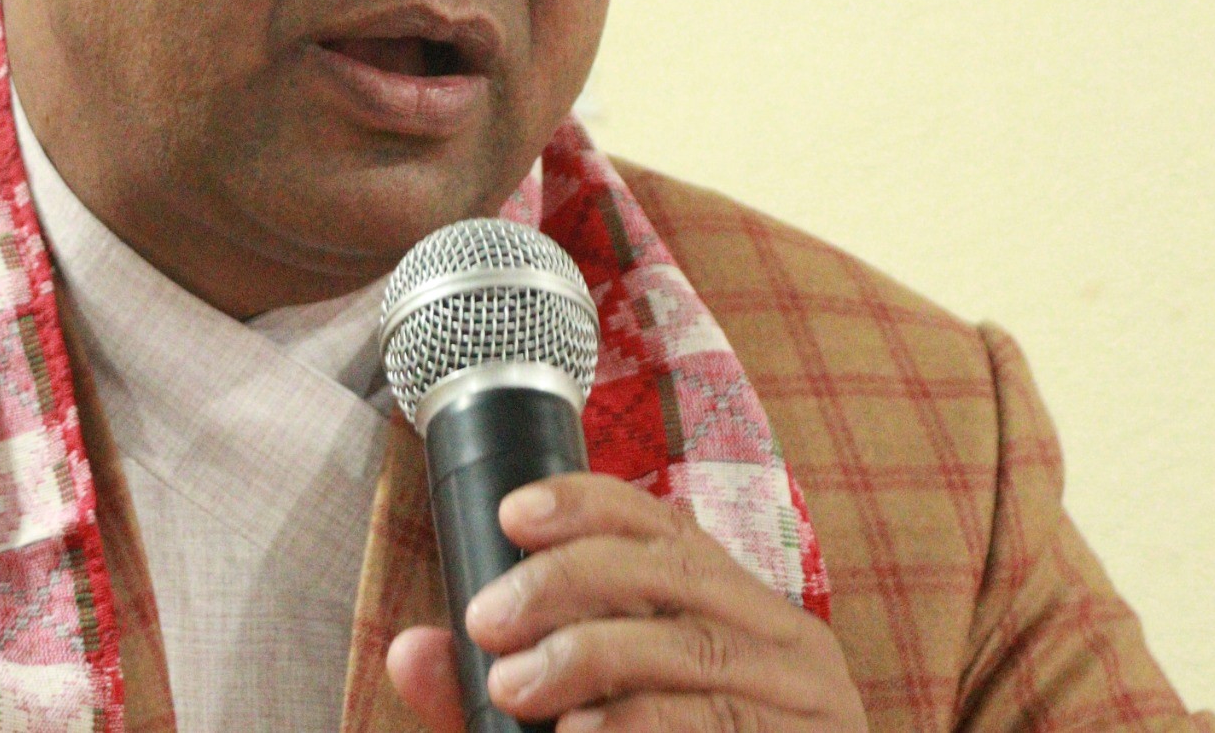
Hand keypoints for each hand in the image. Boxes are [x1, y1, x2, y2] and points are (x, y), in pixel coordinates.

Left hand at [385, 473, 865, 732]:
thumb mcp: (580, 723)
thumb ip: (498, 696)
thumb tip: (408, 652)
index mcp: (735, 609)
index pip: (665, 525)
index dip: (589, 503)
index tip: (513, 514)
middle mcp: (781, 638)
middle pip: (671, 574)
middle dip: (567, 584)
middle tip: (488, 622)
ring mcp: (806, 699)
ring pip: (692, 649)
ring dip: (590, 658)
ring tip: (513, 686)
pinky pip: (716, 721)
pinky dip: (638, 723)